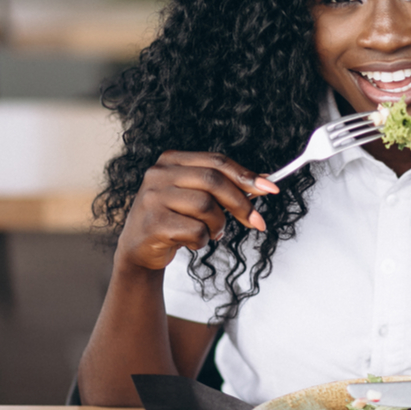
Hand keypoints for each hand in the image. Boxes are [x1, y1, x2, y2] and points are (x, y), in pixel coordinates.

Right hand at [116, 151, 279, 270]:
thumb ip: (224, 186)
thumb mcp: (196, 196)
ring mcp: (153, 198)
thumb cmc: (173, 219)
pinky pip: (195, 230)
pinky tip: (191, 241)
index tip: (271, 188)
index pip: (217, 161)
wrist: (139, 249)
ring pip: (206, 207)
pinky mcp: (153, 223)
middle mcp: (159, 174)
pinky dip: (202, 240)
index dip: (246, 175)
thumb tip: (264, 181)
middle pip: (214, 181)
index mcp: (171, 160)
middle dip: (241, 203)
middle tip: (256, 222)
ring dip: (218, 225)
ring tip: (211, 232)